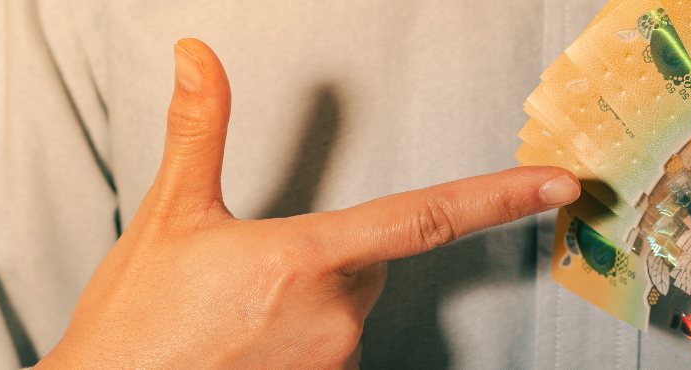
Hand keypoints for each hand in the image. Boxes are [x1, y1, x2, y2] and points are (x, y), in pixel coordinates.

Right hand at [34, 39, 579, 367]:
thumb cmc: (134, 327)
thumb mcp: (169, 218)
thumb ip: (198, 132)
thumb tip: (199, 57)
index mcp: (306, 258)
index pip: (427, 216)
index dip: (501, 196)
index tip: (556, 185)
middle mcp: (335, 316)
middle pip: (372, 267)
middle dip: (334, 260)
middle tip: (256, 278)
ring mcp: (334, 363)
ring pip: (351, 315)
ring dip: (313, 308)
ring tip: (240, 323)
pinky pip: (335, 356)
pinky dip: (305, 345)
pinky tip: (254, 349)